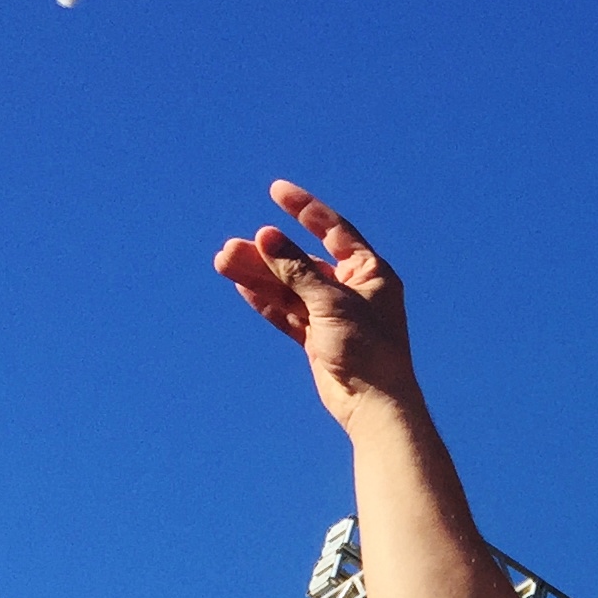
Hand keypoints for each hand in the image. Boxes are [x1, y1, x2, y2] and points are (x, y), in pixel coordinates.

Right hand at [212, 181, 419, 426]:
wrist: (374, 406)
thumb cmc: (368, 351)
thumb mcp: (331, 302)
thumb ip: (297, 269)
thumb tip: (266, 236)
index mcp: (370, 273)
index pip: (334, 230)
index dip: (305, 209)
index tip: (276, 191)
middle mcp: (353, 290)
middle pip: (302, 261)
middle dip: (267, 253)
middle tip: (231, 246)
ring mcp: (334, 314)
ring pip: (290, 287)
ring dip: (258, 274)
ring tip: (223, 261)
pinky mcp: (318, 338)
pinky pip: (288, 312)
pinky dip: (266, 299)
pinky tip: (241, 284)